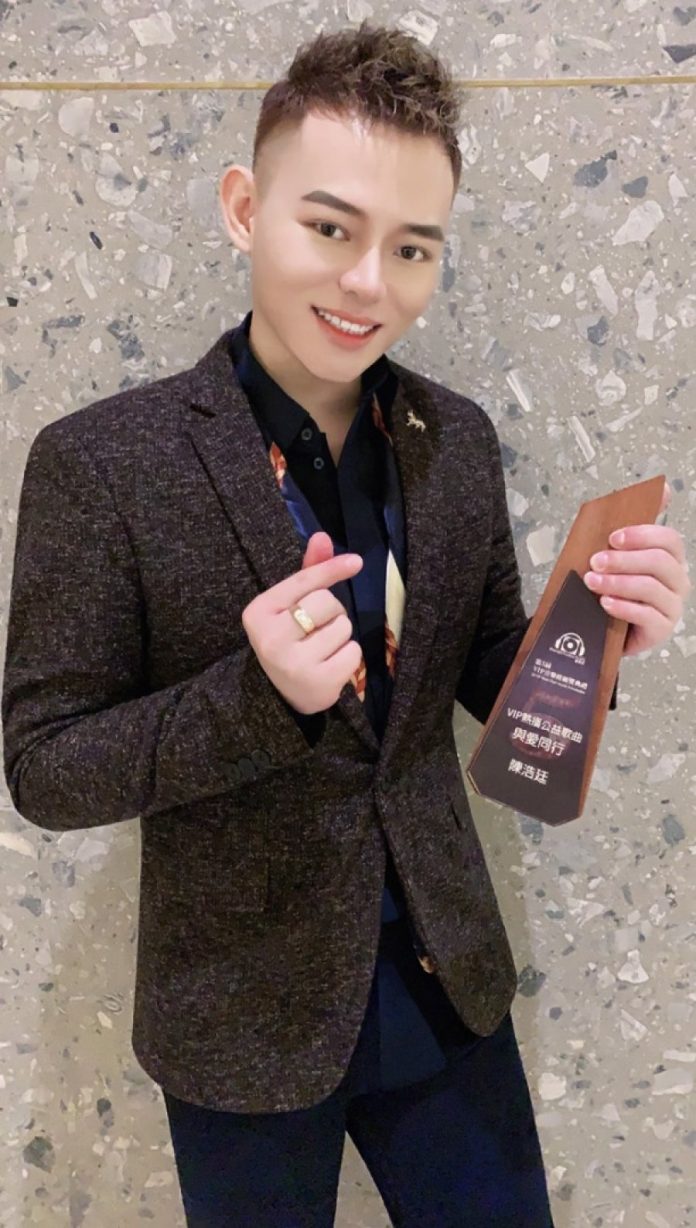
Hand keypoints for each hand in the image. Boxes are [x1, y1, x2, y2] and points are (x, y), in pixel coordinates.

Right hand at [241, 531, 362, 713]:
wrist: (280, 694)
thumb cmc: (289, 639)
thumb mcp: (290, 605)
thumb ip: (308, 572)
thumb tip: (322, 535)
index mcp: (258, 612)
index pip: (303, 581)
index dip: (331, 568)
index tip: (356, 562)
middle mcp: (270, 637)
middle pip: (327, 602)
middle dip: (332, 612)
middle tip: (317, 629)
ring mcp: (292, 662)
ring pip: (343, 627)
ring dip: (341, 634)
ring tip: (322, 648)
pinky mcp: (316, 682)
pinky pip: (353, 652)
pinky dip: (349, 656)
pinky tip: (330, 664)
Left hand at [582, 481, 690, 656]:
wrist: (602, 628)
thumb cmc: (612, 587)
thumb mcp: (616, 555)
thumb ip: (632, 527)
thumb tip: (664, 487)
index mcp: (670, 558)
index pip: (668, 540)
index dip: (642, 535)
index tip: (613, 537)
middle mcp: (677, 581)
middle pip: (660, 562)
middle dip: (624, 559)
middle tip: (595, 561)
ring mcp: (672, 606)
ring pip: (651, 588)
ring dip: (618, 582)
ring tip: (592, 582)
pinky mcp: (662, 629)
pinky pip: (647, 616)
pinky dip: (623, 607)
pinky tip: (605, 603)